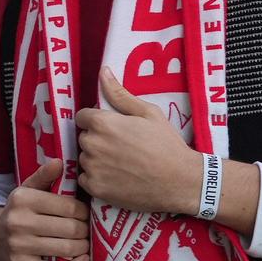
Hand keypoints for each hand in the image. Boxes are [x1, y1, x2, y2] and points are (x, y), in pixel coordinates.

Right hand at [0, 160, 90, 260]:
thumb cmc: (18, 211)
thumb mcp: (27, 190)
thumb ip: (44, 176)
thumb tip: (60, 162)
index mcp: (23, 199)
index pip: (68, 206)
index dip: (83, 212)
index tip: (85, 214)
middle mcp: (19, 222)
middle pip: (70, 228)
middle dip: (84, 230)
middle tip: (87, 230)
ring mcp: (19, 246)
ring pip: (66, 248)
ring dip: (82, 247)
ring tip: (84, 243)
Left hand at [75, 69, 200, 214]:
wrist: (179, 181)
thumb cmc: (166, 144)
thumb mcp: (148, 112)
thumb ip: (120, 93)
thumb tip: (103, 71)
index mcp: (102, 123)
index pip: (83, 116)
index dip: (96, 120)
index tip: (112, 128)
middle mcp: (92, 145)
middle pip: (84, 137)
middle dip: (97, 139)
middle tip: (121, 146)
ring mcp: (92, 168)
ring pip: (85, 158)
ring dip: (96, 159)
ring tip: (120, 162)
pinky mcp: (95, 188)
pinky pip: (85, 178)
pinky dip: (96, 177)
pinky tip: (116, 177)